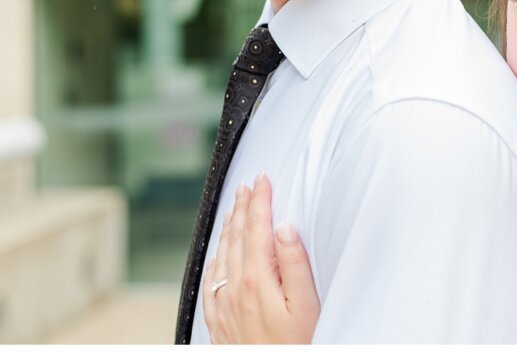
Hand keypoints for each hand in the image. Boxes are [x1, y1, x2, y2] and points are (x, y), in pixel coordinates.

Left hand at [202, 174, 320, 342]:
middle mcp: (235, 289)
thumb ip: (295, 263)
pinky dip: (214, 259)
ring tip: (234, 207)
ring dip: (229, 228)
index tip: (263, 180)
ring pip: (222, 255)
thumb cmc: (298, 344)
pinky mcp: (218, 321)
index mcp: (258, 280)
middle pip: (238, 237)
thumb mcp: (306, 304)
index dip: (260, 201)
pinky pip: (210, 282)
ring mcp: (224, 305)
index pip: (258, 229)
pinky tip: (218, 252)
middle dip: (243, 207)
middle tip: (248, 185)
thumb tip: (284, 228)